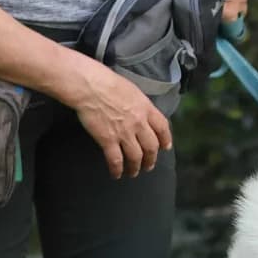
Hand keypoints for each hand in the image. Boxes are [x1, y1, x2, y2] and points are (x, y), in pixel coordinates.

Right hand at [73, 59, 172, 178]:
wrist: (91, 87)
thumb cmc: (108, 83)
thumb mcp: (132, 90)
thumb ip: (139, 104)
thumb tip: (141, 111)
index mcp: (146, 109)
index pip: (163, 128)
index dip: (166, 139)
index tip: (165, 147)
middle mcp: (139, 123)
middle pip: (151, 147)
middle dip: (151, 159)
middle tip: (149, 165)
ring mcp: (124, 133)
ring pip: (136, 157)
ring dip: (136, 167)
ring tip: (133, 172)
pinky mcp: (108, 140)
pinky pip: (116, 160)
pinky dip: (117, 170)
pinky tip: (116, 174)